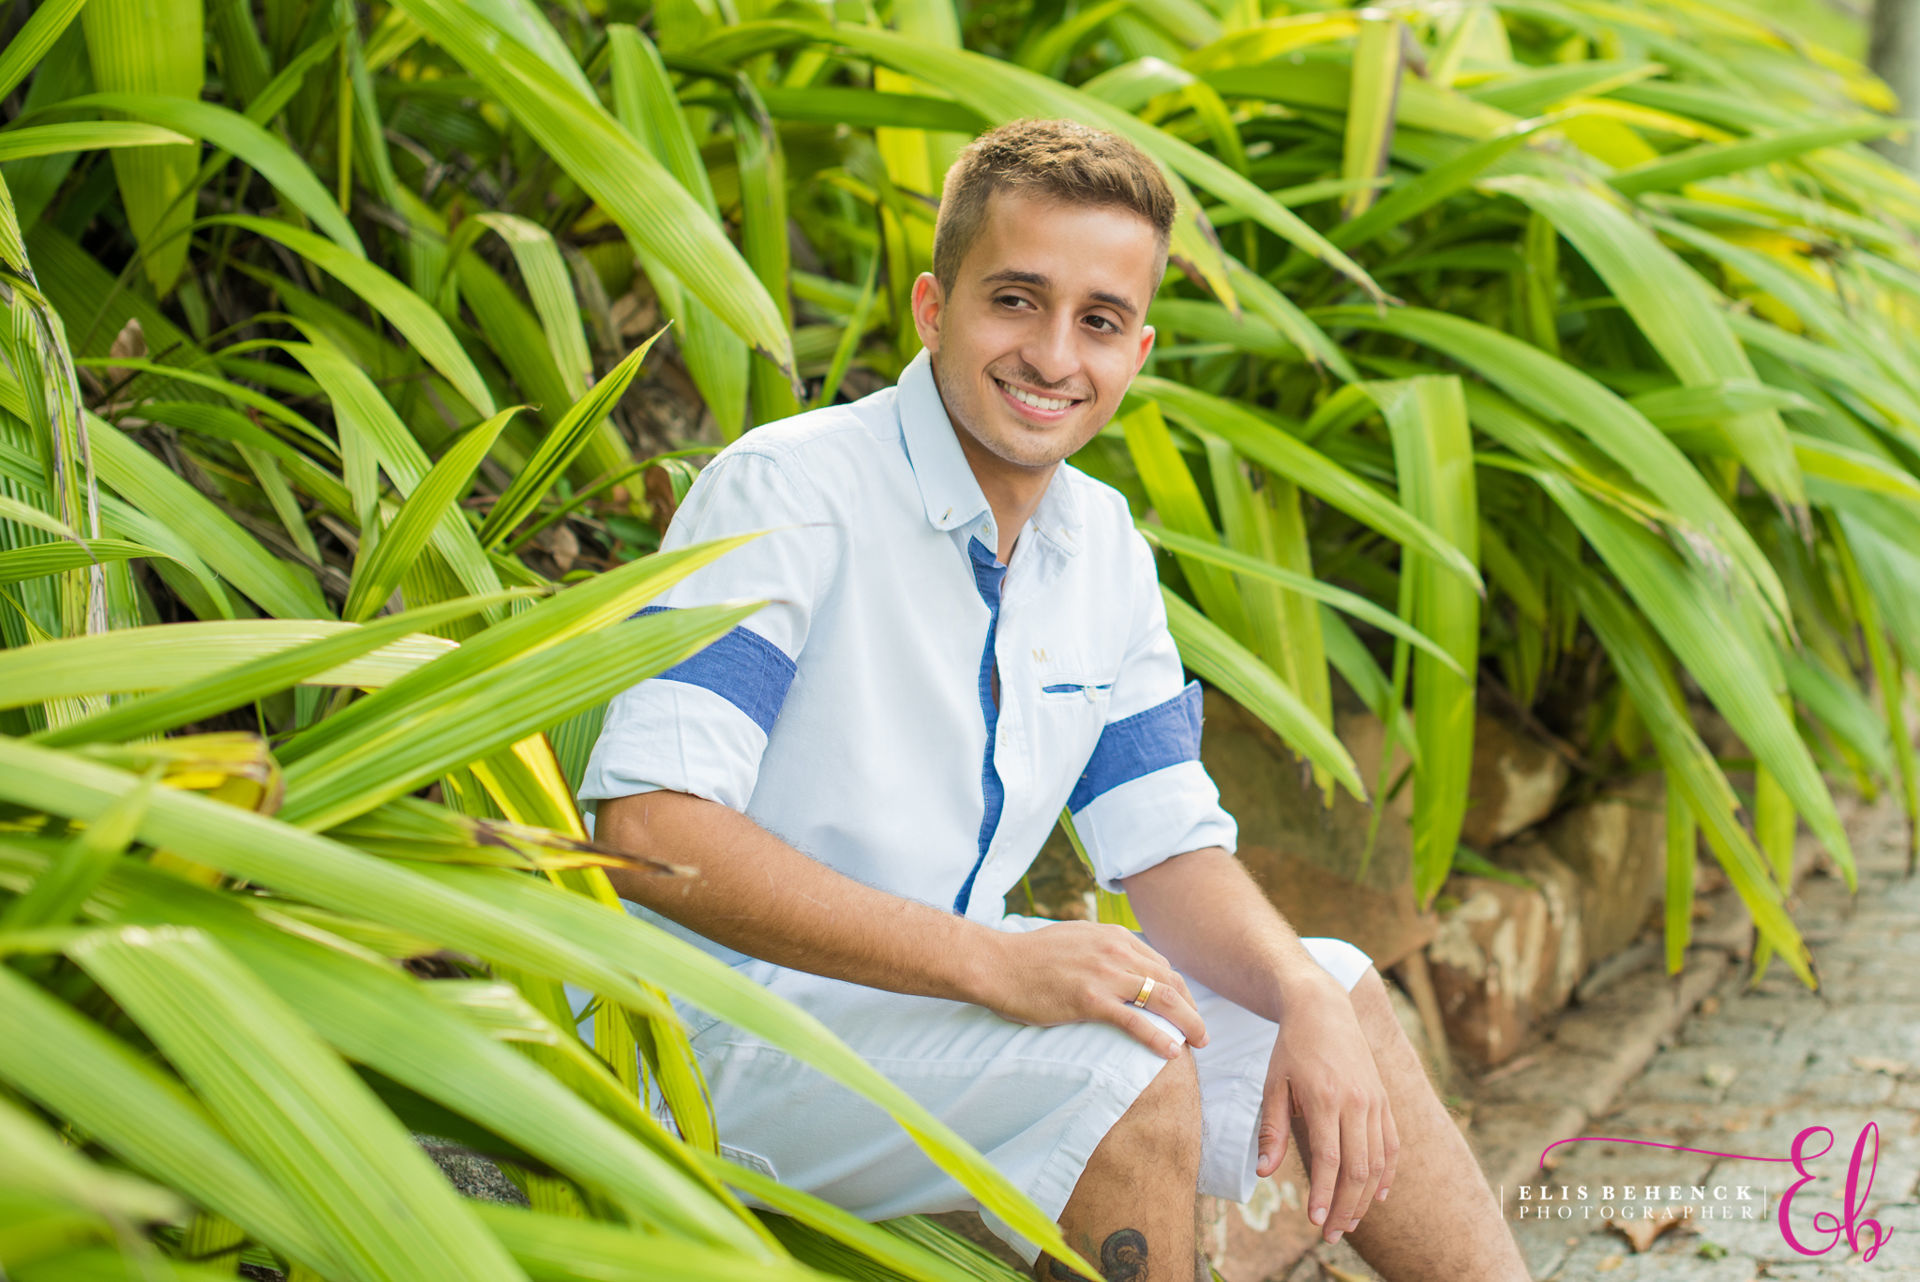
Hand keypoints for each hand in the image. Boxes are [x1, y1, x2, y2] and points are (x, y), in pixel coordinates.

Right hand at [975, 921, 1208, 1057]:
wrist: (997, 963)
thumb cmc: (1030, 956)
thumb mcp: (1075, 938)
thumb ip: (1102, 948)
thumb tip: (1119, 965)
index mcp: (1113, 936)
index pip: (1160, 964)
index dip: (1179, 990)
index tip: (1185, 1010)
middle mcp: (1116, 950)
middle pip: (1170, 980)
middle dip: (1192, 1007)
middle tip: (1202, 1032)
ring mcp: (1104, 975)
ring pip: (1162, 998)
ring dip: (1188, 1023)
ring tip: (1199, 1042)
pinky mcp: (1090, 999)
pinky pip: (1135, 1021)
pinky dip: (1158, 1037)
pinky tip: (1171, 1052)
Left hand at [1258, 971, 1397, 1243]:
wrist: (1324, 1007)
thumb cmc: (1291, 1047)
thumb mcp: (1273, 1083)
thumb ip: (1271, 1129)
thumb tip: (1265, 1173)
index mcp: (1326, 1098)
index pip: (1329, 1160)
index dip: (1324, 1194)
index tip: (1316, 1222)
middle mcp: (1357, 1102)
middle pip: (1358, 1168)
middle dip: (1345, 1207)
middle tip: (1331, 1234)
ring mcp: (1375, 1101)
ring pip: (1378, 1162)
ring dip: (1365, 1198)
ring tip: (1349, 1222)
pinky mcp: (1384, 1100)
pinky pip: (1392, 1145)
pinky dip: (1387, 1173)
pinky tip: (1378, 1195)